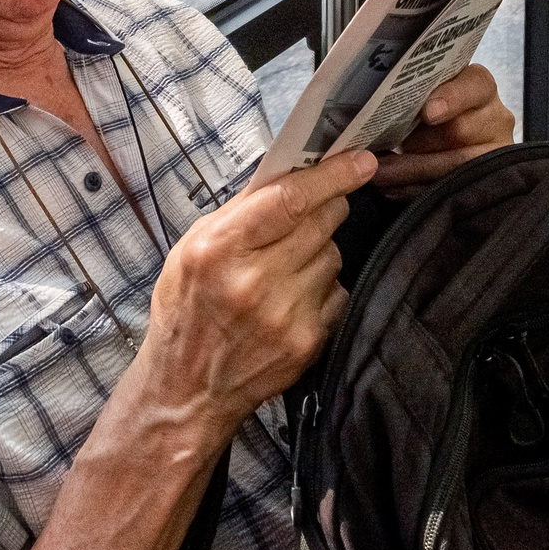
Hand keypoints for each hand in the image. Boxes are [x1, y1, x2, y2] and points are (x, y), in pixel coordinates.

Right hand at [120, 148, 376, 448]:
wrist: (188, 389)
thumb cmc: (187, 310)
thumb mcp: (191, 250)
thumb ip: (239, 211)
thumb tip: (289, 171)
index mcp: (219, 249)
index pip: (290, 200)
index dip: (332, 175)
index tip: (361, 160)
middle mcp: (253, 282)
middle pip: (321, 222)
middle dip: (324, 209)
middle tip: (311, 213)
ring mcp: (285, 315)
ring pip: (333, 256)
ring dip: (319, 253)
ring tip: (285, 270)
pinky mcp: (308, 342)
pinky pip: (338, 293)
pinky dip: (323, 289)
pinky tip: (293, 300)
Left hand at [373, 63, 516, 195]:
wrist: (444, 139)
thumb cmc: (427, 110)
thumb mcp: (424, 96)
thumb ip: (413, 95)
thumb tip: (376, 108)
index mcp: (479, 86)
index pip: (476, 84)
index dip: (452, 97)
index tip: (428, 113)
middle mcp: (494, 116)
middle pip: (462, 130)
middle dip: (419, 144)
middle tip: (381, 152)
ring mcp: (494, 150)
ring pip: (457, 164)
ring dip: (413, 170)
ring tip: (380, 173)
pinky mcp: (487, 179)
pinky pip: (453, 187)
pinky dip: (418, 188)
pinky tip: (392, 187)